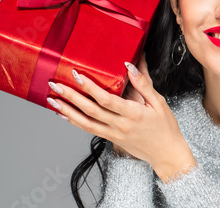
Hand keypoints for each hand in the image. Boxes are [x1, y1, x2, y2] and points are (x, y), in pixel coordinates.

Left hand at [48, 53, 196, 182]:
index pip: (107, 99)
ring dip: (67, 110)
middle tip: (56, 85)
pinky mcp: (111, 139)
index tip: (77, 75)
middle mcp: (120, 125)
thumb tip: (131, 66)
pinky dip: (74, 122)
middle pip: (90, 110)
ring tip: (53, 99)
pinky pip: (89, 130)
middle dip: (71, 96)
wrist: (166, 153)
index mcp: (134, 113)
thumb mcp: (159, 103)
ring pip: (85, 122)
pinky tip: (64, 114)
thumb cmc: (165, 127)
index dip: (90, 87)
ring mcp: (114, 133)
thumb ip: (144, 84)